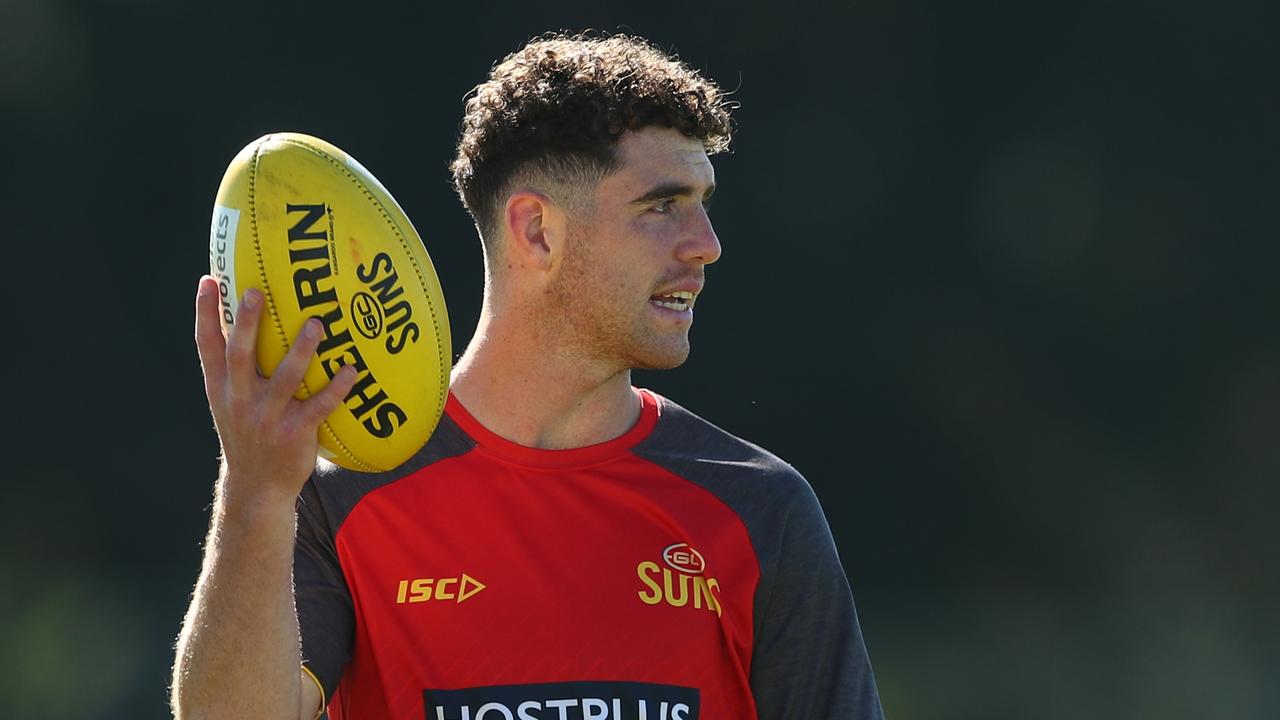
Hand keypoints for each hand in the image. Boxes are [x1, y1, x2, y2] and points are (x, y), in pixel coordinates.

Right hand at [194, 276, 357, 502]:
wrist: (257, 486)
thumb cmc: (248, 432)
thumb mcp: (230, 402)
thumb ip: (235, 368)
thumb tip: (247, 321)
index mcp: (221, 388)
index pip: (207, 345)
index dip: (206, 313)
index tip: (209, 280)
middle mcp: (240, 400)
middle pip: (240, 355)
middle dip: (247, 324)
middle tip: (256, 292)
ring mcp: (267, 417)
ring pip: (285, 378)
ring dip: (301, 350)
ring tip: (317, 324)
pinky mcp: (296, 433)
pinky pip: (320, 406)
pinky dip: (336, 388)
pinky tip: (351, 369)